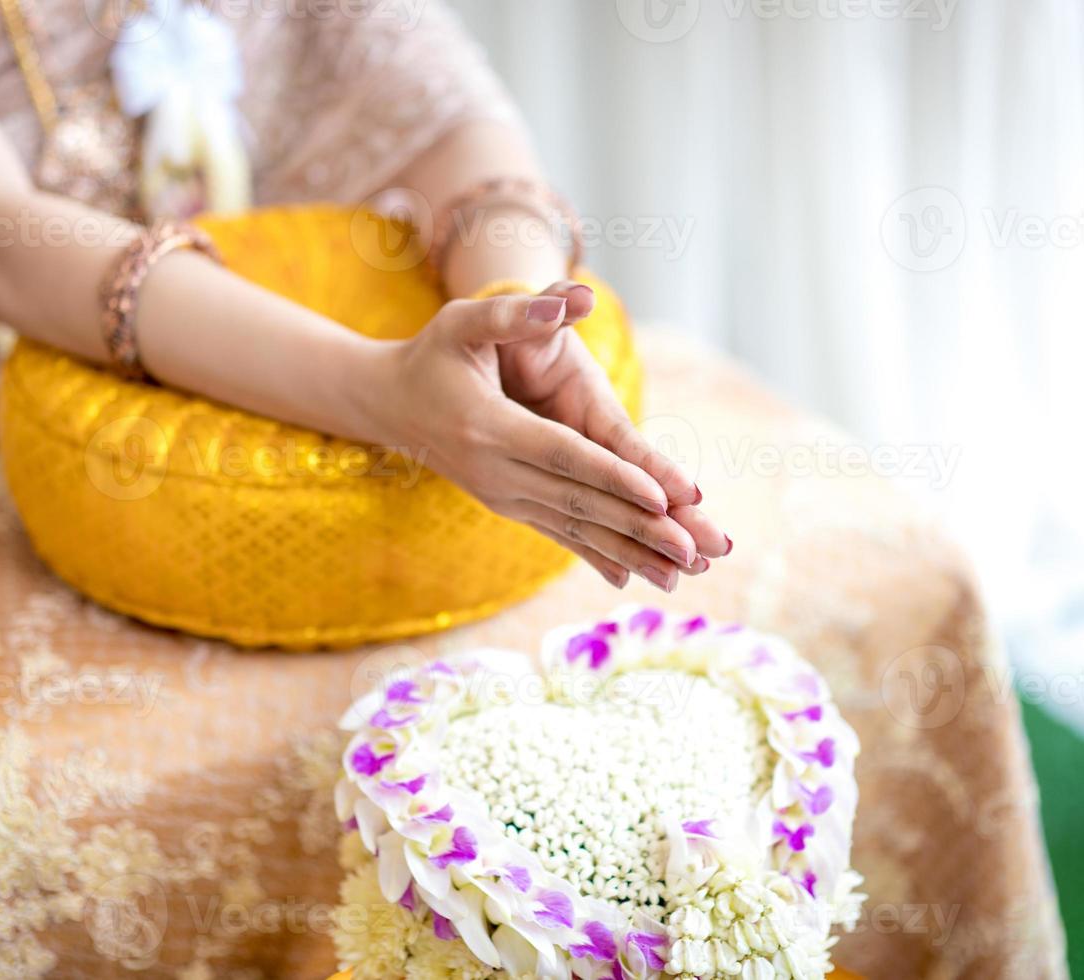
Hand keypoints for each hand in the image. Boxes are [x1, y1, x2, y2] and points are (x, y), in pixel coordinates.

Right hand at [359, 290, 727, 591]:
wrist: (388, 404)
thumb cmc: (433, 353)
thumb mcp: (464, 321)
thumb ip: (516, 312)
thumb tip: (576, 298)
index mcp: (489, 427)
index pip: (563, 455)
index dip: (614, 476)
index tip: (663, 498)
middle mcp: (495, 473)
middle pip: (579, 501)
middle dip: (641, 527)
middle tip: (695, 551)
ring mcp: (501, 496)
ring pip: (576, 528)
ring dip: (632, 552)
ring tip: (683, 577)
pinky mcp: (508, 506)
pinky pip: (560, 535)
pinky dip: (598, 557)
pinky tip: (633, 580)